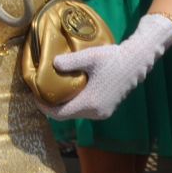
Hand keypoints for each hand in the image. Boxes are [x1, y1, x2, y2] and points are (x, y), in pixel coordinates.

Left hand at [41, 14, 171, 120]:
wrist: (137, 61)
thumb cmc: (113, 58)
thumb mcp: (89, 57)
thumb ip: (69, 62)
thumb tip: (52, 65)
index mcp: (90, 103)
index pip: (60, 114)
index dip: (44, 108)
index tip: (35, 97)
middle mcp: (96, 113)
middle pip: (67, 115)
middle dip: (52, 106)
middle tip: (41, 92)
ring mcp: (103, 112)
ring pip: (77, 113)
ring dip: (64, 105)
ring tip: (53, 90)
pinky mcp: (108, 108)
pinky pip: (86, 110)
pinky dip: (75, 103)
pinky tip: (70, 90)